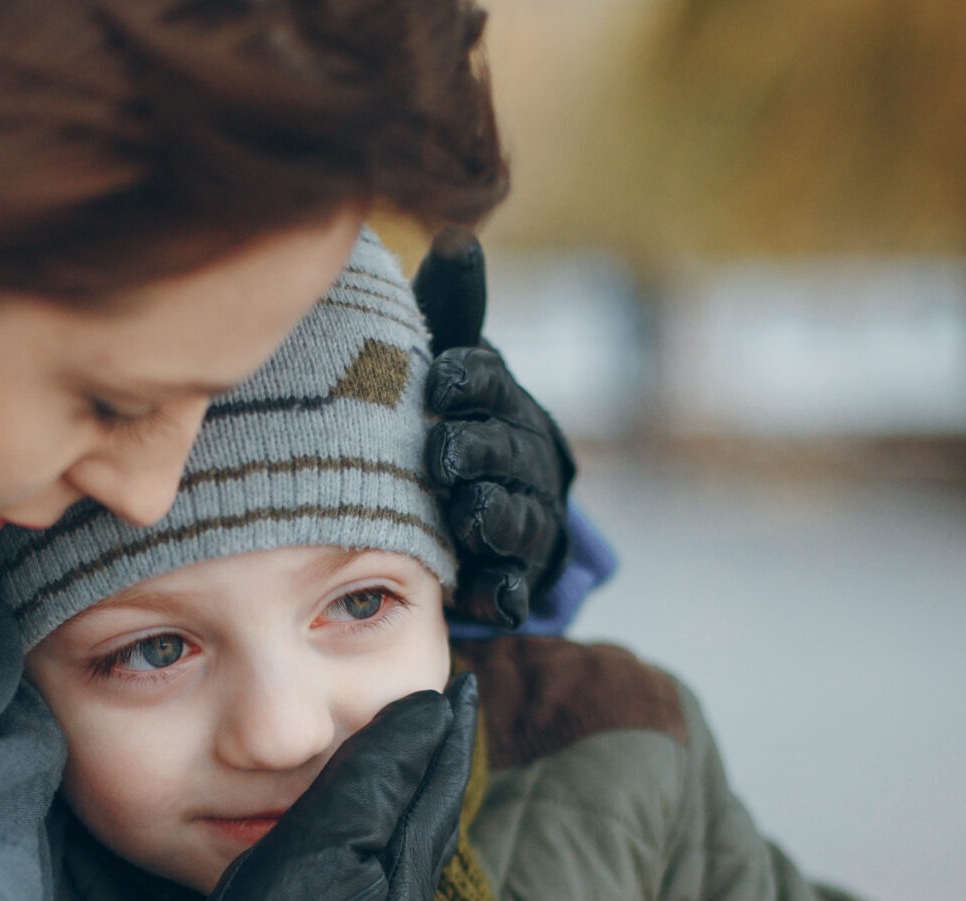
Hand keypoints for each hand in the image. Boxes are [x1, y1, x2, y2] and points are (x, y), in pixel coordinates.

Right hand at [118, 678, 478, 900]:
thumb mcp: (322, 843)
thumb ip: (375, 780)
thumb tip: (426, 717)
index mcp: (406, 880)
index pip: (437, 786)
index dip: (444, 733)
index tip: (456, 690)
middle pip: (432, 825)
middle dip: (438, 770)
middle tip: (441, 723)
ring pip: (409, 862)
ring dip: (415, 811)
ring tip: (409, 776)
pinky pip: (383, 894)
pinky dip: (386, 853)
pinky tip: (362, 857)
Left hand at [411, 230, 576, 629]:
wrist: (501, 495)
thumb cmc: (459, 418)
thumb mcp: (451, 363)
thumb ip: (450, 310)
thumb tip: (452, 235)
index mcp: (497, 403)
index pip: (486, 384)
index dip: (468, 382)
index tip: (442, 379)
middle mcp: (519, 458)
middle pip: (504, 452)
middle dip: (478, 452)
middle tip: (444, 454)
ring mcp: (522, 519)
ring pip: (513, 518)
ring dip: (492, 518)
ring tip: (469, 519)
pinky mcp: (517, 575)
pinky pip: (514, 586)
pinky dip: (504, 593)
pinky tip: (491, 599)